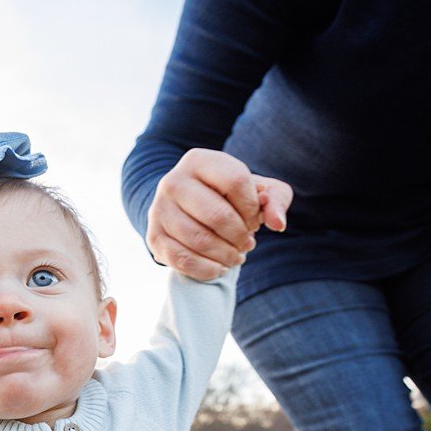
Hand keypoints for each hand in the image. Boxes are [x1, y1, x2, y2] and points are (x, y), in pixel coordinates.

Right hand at [146, 148, 290, 280]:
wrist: (187, 206)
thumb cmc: (229, 196)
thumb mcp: (258, 189)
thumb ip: (275, 200)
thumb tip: (276, 223)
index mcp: (199, 160)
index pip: (236, 182)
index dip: (252, 207)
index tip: (254, 218)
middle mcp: (173, 181)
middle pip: (217, 214)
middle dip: (240, 235)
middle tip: (247, 243)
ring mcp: (159, 210)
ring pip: (199, 239)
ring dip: (226, 254)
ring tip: (236, 256)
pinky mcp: (153, 236)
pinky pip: (181, 259)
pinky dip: (206, 269)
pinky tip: (220, 268)